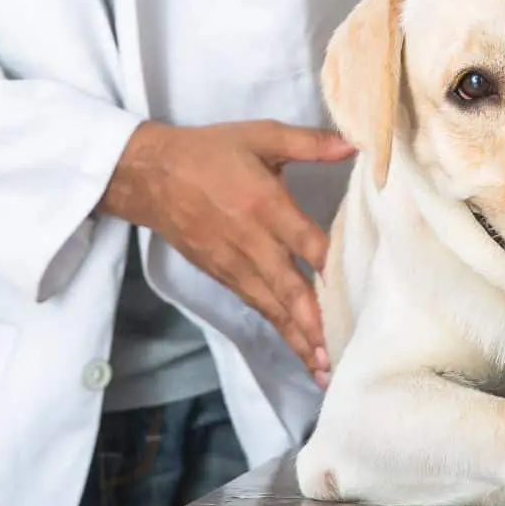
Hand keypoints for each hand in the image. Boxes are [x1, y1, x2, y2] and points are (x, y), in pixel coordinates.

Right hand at [98, 120, 355, 383]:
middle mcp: (252, 244)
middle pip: (288, 289)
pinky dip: (279, 329)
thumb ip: (308, 142)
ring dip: (298, 338)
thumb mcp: (260, 136)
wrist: (149, 176)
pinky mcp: (224, 276)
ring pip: (273, 307)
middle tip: (337, 355)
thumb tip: (354, 144)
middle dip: (312, 324)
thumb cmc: (210, 153)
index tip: (355, 292)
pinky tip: (299, 347)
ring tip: (324, 369)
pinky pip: (258, 306)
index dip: (330, 266)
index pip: (305, 242)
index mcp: (265, 206)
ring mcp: (235, 265)